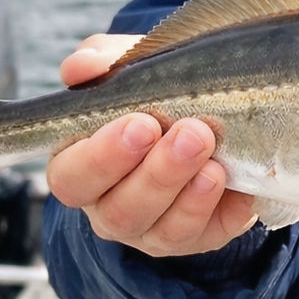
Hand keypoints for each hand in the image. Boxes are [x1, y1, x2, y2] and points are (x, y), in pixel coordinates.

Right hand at [47, 34, 256, 255]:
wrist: (217, 110)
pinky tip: (228, 178)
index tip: (140, 123)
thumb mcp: (131, 69)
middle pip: (118, 210)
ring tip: (212, 157)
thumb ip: (103, 61)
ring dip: (187, 191)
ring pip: (160, 229)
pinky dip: (216, 207)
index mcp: (81, 166)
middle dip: (156, 174)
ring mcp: (152, 229)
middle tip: (190, 134)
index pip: (71, 176)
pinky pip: (203, 235)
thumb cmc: (155, 93)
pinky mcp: (197, 238)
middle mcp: (110, 206)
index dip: (101, 157)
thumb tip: (81, 67)